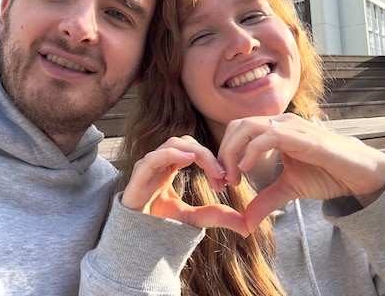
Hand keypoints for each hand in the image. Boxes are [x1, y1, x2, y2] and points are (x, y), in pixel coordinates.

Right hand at [121, 136, 248, 236]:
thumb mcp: (194, 219)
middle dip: (207, 155)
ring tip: (213, 169)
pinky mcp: (139, 175)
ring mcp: (147, 166)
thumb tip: (246, 225)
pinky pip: (155, 157)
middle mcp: (159, 162)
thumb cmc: (161, 227)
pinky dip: (173, 155)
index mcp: (170, 166)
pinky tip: (189, 160)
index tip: (226, 179)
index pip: (193, 150)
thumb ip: (217, 216)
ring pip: (173, 144)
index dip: (212, 159)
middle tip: (224, 174)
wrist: (137, 241)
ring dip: (196, 153)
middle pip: (185, 142)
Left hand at [217, 113, 384, 232]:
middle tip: (221, 181)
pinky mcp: (303, 137)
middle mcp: (281, 123)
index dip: (224, 153)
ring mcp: (292, 127)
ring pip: (248, 127)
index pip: (238, 130)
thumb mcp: (289, 189)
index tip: (221, 182)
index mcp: (275, 130)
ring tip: (232, 178)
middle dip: (223, 153)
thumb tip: (245, 223)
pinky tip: (245, 170)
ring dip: (233, 153)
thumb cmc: (328, 175)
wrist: (360, 176)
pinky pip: (269, 136)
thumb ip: (266, 201)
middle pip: (238, 126)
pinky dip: (252, 151)